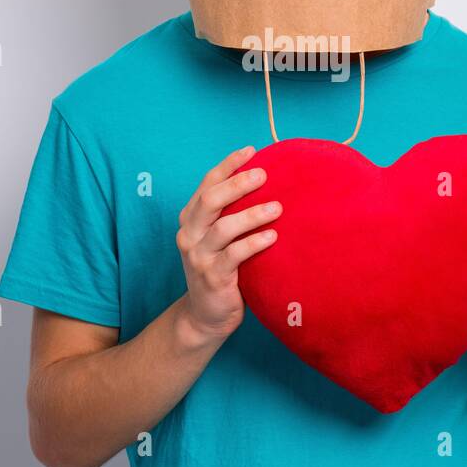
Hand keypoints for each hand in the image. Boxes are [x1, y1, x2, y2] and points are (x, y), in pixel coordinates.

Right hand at [175, 145, 280, 343]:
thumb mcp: (219, 239)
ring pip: (223, 227)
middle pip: (210, 200)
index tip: (251, 151)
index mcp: (191, 219)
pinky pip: (234, 255)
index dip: (228, 165)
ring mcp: (198, 256)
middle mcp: (189, 234)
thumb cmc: (221, 269)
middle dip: (237, 184)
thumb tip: (267, 183)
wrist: (206, 315)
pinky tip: (272, 237)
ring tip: (277, 208)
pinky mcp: (212, 276)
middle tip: (264, 175)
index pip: (207, 184)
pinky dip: (254, 243)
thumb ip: (231, 214)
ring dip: (252, 215)